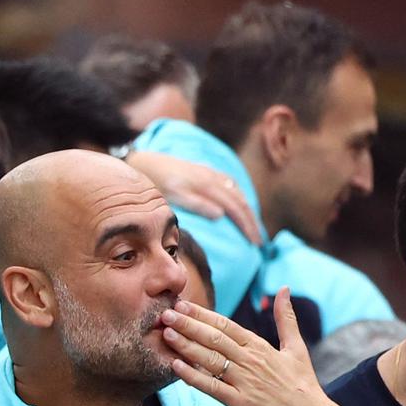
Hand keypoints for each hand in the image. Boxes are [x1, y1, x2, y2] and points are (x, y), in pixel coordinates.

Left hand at [126, 151, 261, 243]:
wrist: (145, 162)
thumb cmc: (158, 183)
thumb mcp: (175, 196)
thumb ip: (197, 204)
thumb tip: (221, 214)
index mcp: (208, 186)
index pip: (235, 208)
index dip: (246, 226)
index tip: (254, 243)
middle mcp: (213, 178)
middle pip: (240, 201)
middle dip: (252, 222)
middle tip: (259, 242)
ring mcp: (211, 173)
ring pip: (237, 192)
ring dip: (248, 210)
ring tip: (253, 227)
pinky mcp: (206, 171)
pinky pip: (230, 183)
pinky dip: (239, 196)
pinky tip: (241, 205)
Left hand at [160, 289, 356, 405]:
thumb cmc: (303, 384)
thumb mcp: (296, 347)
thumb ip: (286, 319)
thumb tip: (285, 288)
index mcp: (260, 346)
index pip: (226, 325)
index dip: (202, 314)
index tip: (182, 304)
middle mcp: (250, 360)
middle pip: (214, 338)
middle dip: (187, 325)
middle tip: (165, 314)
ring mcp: (244, 382)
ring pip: (210, 359)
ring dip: (186, 345)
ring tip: (166, 334)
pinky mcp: (240, 403)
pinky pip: (212, 387)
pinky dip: (193, 376)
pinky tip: (176, 366)